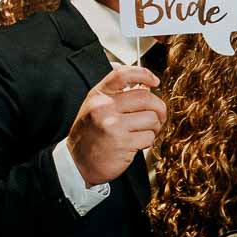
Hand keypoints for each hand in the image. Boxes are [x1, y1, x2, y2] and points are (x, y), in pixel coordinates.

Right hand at [66, 65, 166, 186]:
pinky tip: (136, 143)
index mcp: (98, 95)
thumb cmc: (90, 134)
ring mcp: (113, 125)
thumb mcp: (97, 107)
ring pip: (152, 118)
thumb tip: (147, 86)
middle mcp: (104, 107)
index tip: (154, 81)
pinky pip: (149, 137)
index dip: (144, 74)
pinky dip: (148, 141)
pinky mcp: (122, 142)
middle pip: (146, 98)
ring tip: (144, 132)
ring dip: (154, 127)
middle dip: (159, 108)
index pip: (124, 75)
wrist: (78, 162)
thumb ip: (119, 95)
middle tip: (158, 116)